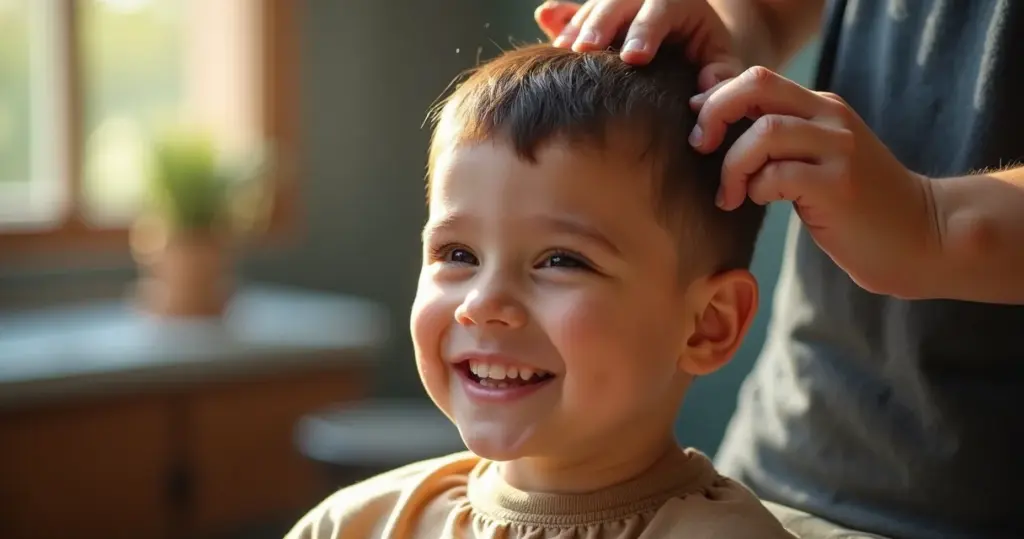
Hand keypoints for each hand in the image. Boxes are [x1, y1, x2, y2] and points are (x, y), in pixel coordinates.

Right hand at [534, 0, 742, 90]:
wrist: (685, 35)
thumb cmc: (702, 51)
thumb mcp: (718, 59)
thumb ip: (719, 75)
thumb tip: (704, 94)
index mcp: (680, 0)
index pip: (661, 9)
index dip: (646, 32)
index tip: (634, 58)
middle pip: (617, 0)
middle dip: (601, 24)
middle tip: (586, 50)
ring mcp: (617, 1)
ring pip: (593, 7)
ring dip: (576, 29)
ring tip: (563, 52)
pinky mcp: (596, 11)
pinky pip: (574, 14)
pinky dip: (563, 28)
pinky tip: (553, 46)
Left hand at [690, 67, 944, 298]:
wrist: (923, 235)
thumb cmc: (858, 206)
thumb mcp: (819, 160)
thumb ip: (781, 142)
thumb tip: (717, 134)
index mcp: (822, 107)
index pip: (758, 79)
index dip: (718, 98)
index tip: (700, 129)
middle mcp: (831, 118)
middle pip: (757, 86)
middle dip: (715, 113)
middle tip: (701, 146)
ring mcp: (838, 149)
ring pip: (764, 132)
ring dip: (732, 165)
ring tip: (730, 194)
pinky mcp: (838, 185)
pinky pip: (777, 174)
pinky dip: (755, 188)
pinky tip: (758, 203)